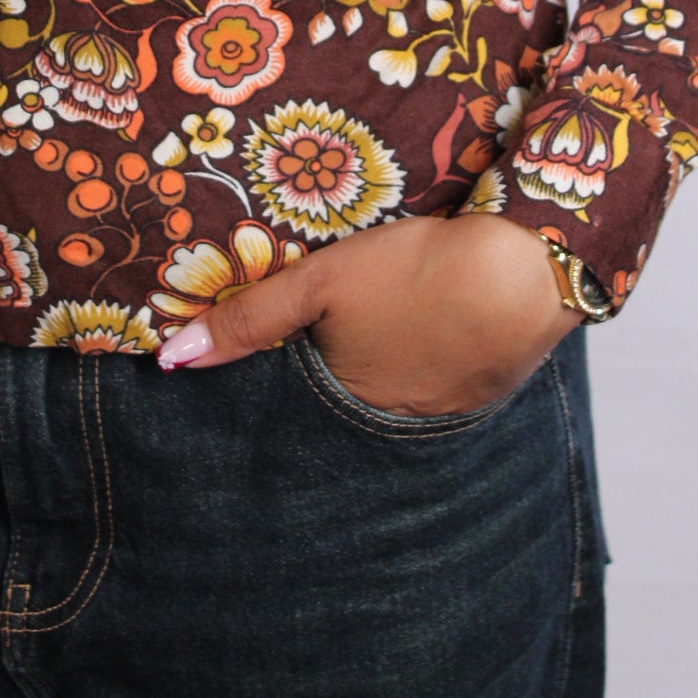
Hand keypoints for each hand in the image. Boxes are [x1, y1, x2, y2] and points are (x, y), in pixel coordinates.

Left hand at [155, 215, 580, 416]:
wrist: (526, 269)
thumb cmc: (415, 273)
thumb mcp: (321, 283)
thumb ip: (249, 318)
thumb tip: (170, 360)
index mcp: (344, 405)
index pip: (292, 410)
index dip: (277, 382)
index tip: (266, 362)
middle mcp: (391, 428)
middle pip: (340, 408)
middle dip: (326, 382)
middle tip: (329, 338)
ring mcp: (444, 415)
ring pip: (390, 396)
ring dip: (378, 371)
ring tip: (375, 331)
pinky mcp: (483, 392)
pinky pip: (434, 386)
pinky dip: (421, 363)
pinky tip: (423, 329)